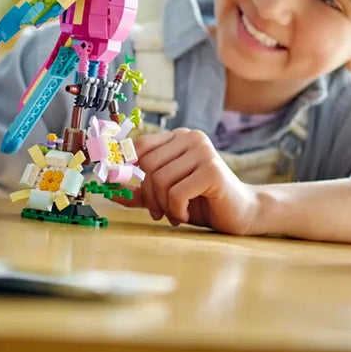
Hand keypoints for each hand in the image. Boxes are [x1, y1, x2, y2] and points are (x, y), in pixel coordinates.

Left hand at [119, 128, 260, 234]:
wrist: (241, 214)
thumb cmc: (203, 202)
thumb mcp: (165, 195)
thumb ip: (140, 191)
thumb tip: (109, 190)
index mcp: (179, 137)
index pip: (140, 145)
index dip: (123, 165)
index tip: (112, 183)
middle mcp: (191, 138)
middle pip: (147, 164)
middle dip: (148, 194)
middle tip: (157, 212)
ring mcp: (203, 151)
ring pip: (159, 179)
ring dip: (162, 205)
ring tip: (175, 214)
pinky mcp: (211, 170)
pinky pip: (176, 192)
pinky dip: (176, 209)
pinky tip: (185, 214)